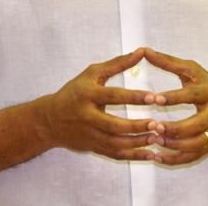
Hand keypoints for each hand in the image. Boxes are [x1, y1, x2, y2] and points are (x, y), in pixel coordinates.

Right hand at [41, 48, 158, 160]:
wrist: (50, 120)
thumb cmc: (75, 92)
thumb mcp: (92, 74)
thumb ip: (117, 64)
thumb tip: (141, 51)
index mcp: (88, 95)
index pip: (113, 96)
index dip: (134, 97)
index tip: (154, 97)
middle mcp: (87, 117)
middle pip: (114, 125)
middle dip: (136, 126)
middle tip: (157, 123)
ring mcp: (90, 135)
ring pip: (115, 144)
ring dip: (138, 143)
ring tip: (157, 137)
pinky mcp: (93, 148)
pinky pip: (115, 155)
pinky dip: (134, 156)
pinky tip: (150, 154)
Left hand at [143, 48, 207, 165]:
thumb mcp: (193, 71)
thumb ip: (169, 62)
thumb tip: (145, 50)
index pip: (192, 95)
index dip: (174, 97)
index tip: (154, 98)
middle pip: (196, 125)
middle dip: (174, 128)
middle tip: (154, 126)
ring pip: (195, 144)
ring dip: (174, 144)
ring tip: (154, 140)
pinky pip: (192, 156)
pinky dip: (175, 159)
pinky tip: (157, 157)